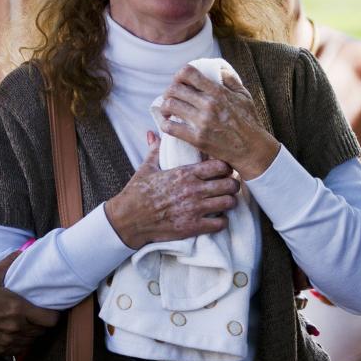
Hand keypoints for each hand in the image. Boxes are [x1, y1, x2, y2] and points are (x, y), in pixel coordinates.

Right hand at [0, 251, 59, 354]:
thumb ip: (8, 263)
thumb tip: (21, 252)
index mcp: (17, 309)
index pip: (50, 319)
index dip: (54, 314)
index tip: (50, 308)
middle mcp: (15, 327)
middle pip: (43, 331)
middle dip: (43, 322)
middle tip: (38, 313)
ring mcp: (7, 341)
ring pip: (32, 341)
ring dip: (33, 333)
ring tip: (27, 323)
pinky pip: (19, 350)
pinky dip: (21, 343)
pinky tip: (16, 333)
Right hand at [105, 132, 240, 249]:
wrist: (128, 219)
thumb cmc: (137, 193)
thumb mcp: (146, 168)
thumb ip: (155, 150)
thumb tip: (152, 133)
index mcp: (185, 173)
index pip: (220, 165)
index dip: (226, 167)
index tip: (224, 171)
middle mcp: (193, 189)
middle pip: (230, 184)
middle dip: (232, 185)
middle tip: (228, 187)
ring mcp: (194, 209)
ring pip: (229, 203)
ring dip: (229, 203)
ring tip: (224, 203)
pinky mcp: (192, 227)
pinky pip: (220, 224)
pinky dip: (222, 222)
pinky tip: (216, 219)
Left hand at [158, 65, 279, 179]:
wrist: (252, 150)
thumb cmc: (249, 122)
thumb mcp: (244, 96)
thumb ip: (230, 79)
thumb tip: (218, 67)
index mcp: (218, 92)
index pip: (189, 73)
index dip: (179, 75)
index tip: (180, 81)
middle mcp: (209, 105)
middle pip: (175, 89)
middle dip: (170, 91)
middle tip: (171, 96)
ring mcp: (202, 122)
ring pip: (170, 105)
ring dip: (165, 106)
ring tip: (167, 109)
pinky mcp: (197, 139)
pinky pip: (170, 127)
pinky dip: (165, 123)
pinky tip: (167, 123)